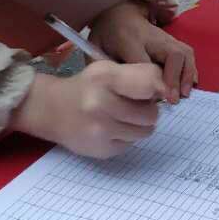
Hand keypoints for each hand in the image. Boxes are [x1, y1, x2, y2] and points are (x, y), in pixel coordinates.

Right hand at [12, 62, 166, 158]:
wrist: (50, 109)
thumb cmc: (87, 87)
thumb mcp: (109, 70)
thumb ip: (139, 76)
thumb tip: (168, 92)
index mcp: (106, 77)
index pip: (149, 83)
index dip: (160, 88)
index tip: (157, 93)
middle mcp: (101, 104)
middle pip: (151, 114)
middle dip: (147, 110)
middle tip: (132, 106)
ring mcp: (100, 130)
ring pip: (145, 132)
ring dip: (139, 126)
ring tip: (120, 118)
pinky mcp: (100, 150)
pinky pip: (130, 145)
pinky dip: (125, 137)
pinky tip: (109, 129)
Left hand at [88, 0, 196, 98]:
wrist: (118, 13)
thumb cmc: (106, 36)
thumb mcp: (97, 49)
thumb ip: (103, 67)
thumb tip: (112, 91)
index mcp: (127, 38)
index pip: (142, 59)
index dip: (150, 79)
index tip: (154, 99)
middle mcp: (151, 37)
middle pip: (172, 54)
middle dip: (175, 78)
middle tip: (173, 99)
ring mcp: (164, 37)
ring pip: (184, 53)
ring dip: (187, 75)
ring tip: (184, 95)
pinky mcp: (172, 41)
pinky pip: (187, 54)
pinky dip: (191, 71)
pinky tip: (188, 86)